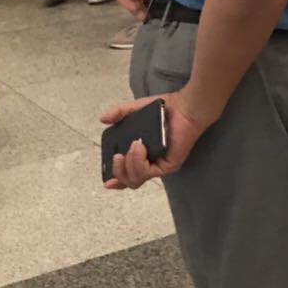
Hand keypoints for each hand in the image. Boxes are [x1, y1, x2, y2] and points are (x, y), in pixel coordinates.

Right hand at [100, 89, 214, 190]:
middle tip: (117, 157)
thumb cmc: (164, 109)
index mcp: (141, 154)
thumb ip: (118, 113)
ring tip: (132, 147)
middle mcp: (151, 162)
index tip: (106, 181)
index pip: (127, 174)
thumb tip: (103, 119)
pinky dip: (138, 160)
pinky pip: (148, 172)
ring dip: (128, 165)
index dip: (116, 180)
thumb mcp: (135, 109)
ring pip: (136, 180)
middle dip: (118, 172)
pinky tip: (138, 147)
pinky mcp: (169, 165)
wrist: (184, 106)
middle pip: (130, 181)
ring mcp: (160, 165)